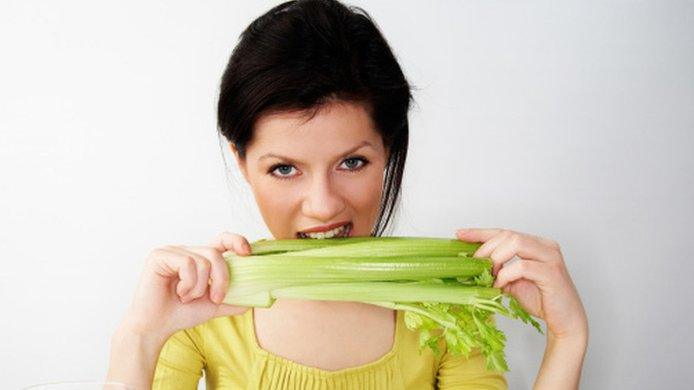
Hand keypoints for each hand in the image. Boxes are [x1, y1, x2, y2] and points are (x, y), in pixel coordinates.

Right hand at [119, 231, 252, 339]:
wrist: (156, 328)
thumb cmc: (180, 314)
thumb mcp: (213, 305)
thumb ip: (233, 299)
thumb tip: (257, 298)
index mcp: (199, 258)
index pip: (222, 240)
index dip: (237, 241)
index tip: (248, 253)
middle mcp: (186, 251)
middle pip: (216, 253)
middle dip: (222, 278)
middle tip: (216, 298)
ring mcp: (172, 251)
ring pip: (203, 260)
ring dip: (201, 286)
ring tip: (188, 297)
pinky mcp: (159, 255)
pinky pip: (187, 264)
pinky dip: (189, 284)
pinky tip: (178, 293)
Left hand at [456, 228, 587, 340]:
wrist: (565, 321)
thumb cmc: (542, 300)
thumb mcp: (513, 282)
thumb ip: (499, 270)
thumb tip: (474, 267)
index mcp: (536, 244)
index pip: (504, 231)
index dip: (480, 232)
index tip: (460, 234)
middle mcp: (545, 246)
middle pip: (507, 234)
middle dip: (486, 248)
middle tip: (474, 265)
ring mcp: (550, 257)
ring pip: (515, 243)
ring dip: (495, 258)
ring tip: (488, 275)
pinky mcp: (552, 272)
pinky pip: (522, 266)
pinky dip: (506, 274)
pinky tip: (500, 285)